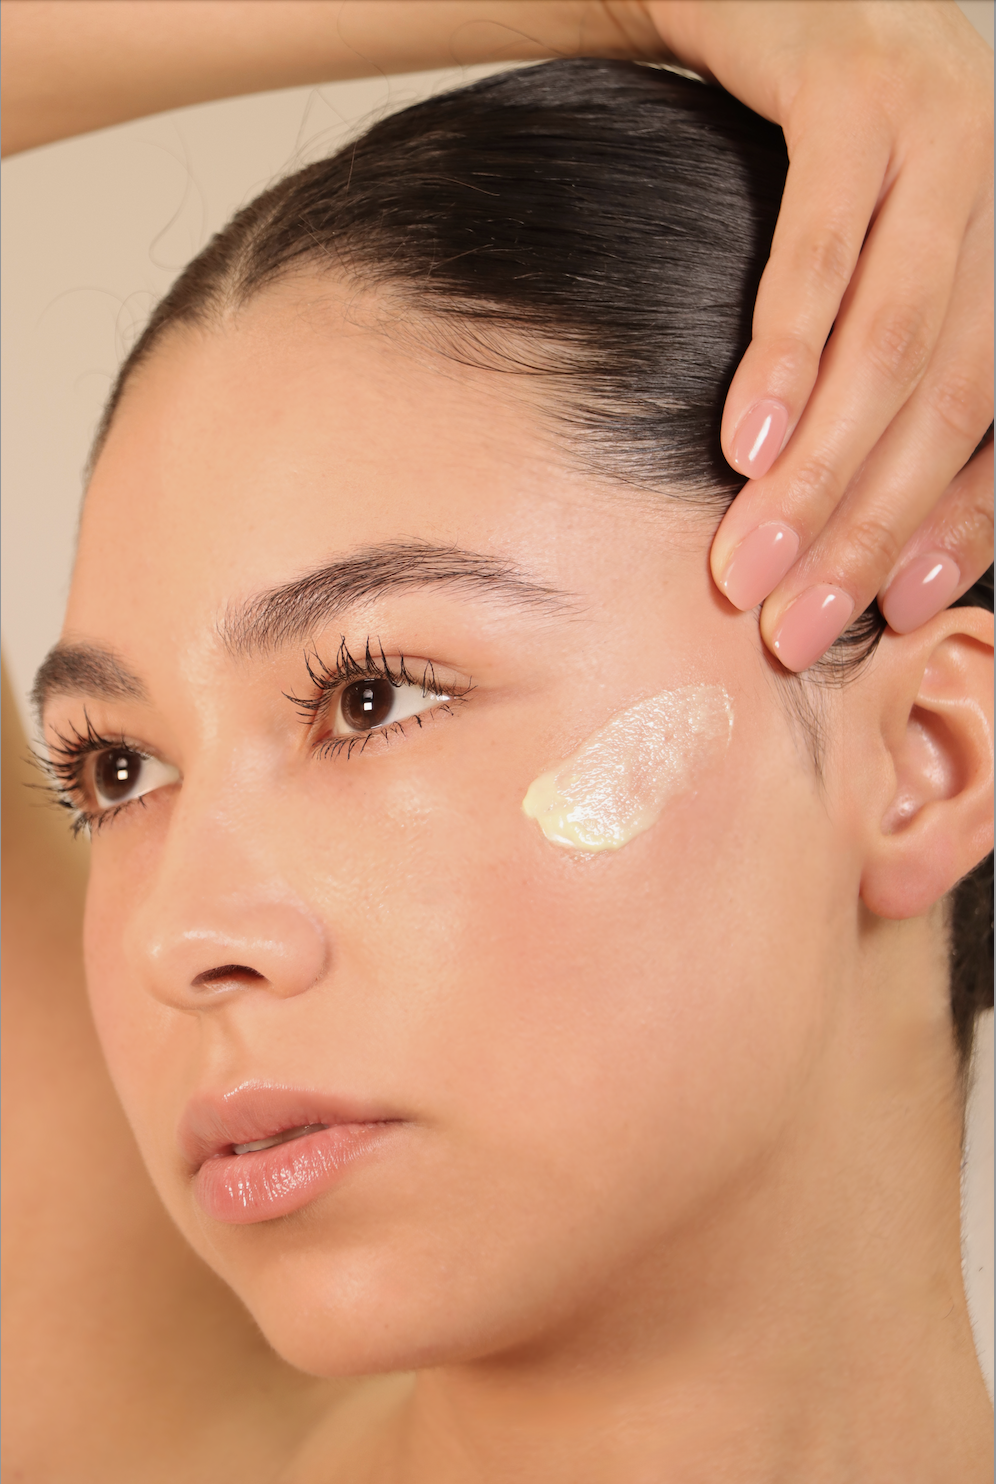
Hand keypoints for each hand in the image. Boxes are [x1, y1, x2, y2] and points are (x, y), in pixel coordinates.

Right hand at [638, 0, 992, 669]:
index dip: (955, 528)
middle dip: (868, 530)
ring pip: (897, 341)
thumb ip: (879, 364)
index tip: (883, 612)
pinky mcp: (863, 88)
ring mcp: (952, 129)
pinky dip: (785, 354)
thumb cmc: (813, 148)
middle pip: (955, 399)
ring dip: (820, 473)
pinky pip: (827, 244)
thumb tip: (848, 510)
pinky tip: (746, 444)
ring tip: (751, 566)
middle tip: (793, 625)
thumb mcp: (875, 256)